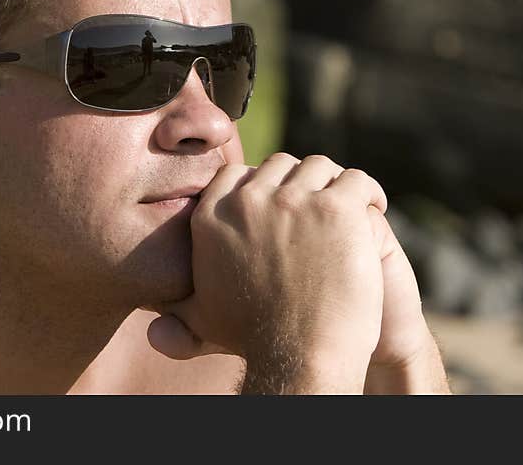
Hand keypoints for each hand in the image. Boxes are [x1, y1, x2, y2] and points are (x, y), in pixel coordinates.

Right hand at [150, 153, 390, 392]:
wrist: (299, 356)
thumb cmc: (254, 340)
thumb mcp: (203, 318)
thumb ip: (177, 314)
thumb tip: (151, 332)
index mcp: (212, 214)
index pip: (239, 172)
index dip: (264, 185)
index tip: (282, 204)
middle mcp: (247, 199)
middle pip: (280, 165)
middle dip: (299, 184)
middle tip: (318, 210)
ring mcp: (292, 200)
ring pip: (319, 167)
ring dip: (333, 185)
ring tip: (347, 210)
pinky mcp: (336, 208)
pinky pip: (356, 180)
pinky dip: (368, 192)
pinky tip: (371, 209)